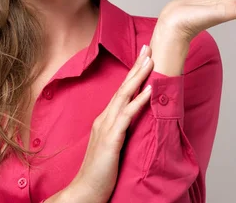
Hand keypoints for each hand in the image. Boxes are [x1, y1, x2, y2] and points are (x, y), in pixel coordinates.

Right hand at [64, 45, 153, 202]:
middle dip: (136, 66)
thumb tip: (135, 120)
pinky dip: (139, 101)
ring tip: (151, 60)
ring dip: (138, 77)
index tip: (144, 57)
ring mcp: (107, 128)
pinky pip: (127, 116)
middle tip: (149, 47)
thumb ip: (121, 131)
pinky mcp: (111, 140)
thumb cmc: (100, 172)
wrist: (84, 191)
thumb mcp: (113, 145)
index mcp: (105, 120)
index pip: (122, 91)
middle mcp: (104, 119)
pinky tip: (149, 90)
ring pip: (125, 96)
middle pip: (123, 87)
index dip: (133, 73)